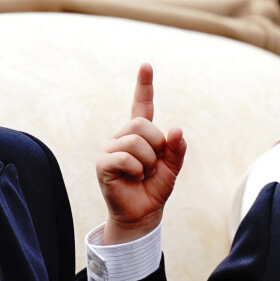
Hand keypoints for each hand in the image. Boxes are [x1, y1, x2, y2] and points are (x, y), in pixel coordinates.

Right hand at [96, 63, 186, 244]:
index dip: (144, 86)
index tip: (146, 66)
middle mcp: (121, 137)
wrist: (142, 214)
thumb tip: (176, 129)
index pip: (142, 105)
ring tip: (143, 174)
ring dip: (147, 161)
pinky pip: (124, 157)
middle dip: (155, 145)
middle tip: (153, 165)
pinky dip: (136, 169)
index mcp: (139, 134)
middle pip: (140, 123)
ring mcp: (110, 149)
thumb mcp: (172, 167)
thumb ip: (176, 148)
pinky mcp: (102, 164)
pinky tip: (133, 178)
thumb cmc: (154, 189)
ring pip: (134, 141)